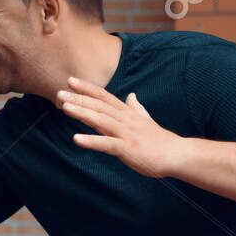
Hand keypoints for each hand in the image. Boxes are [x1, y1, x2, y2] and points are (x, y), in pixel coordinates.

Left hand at [56, 76, 185, 178]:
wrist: (176, 155)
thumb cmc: (159, 141)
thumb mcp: (146, 121)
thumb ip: (136, 108)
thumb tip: (132, 95)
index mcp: (127, 113)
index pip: (104, 96)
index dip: (87, 88)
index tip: (71, 81)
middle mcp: (125, 120)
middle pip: (99, 106)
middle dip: (79, 98)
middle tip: (60, 92)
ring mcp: (126, 133)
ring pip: (101, 120)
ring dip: (82, 113)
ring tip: (64, 107)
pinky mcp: (128, 149)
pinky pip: (106, 144)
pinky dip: (91, 141)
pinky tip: (76, 139)